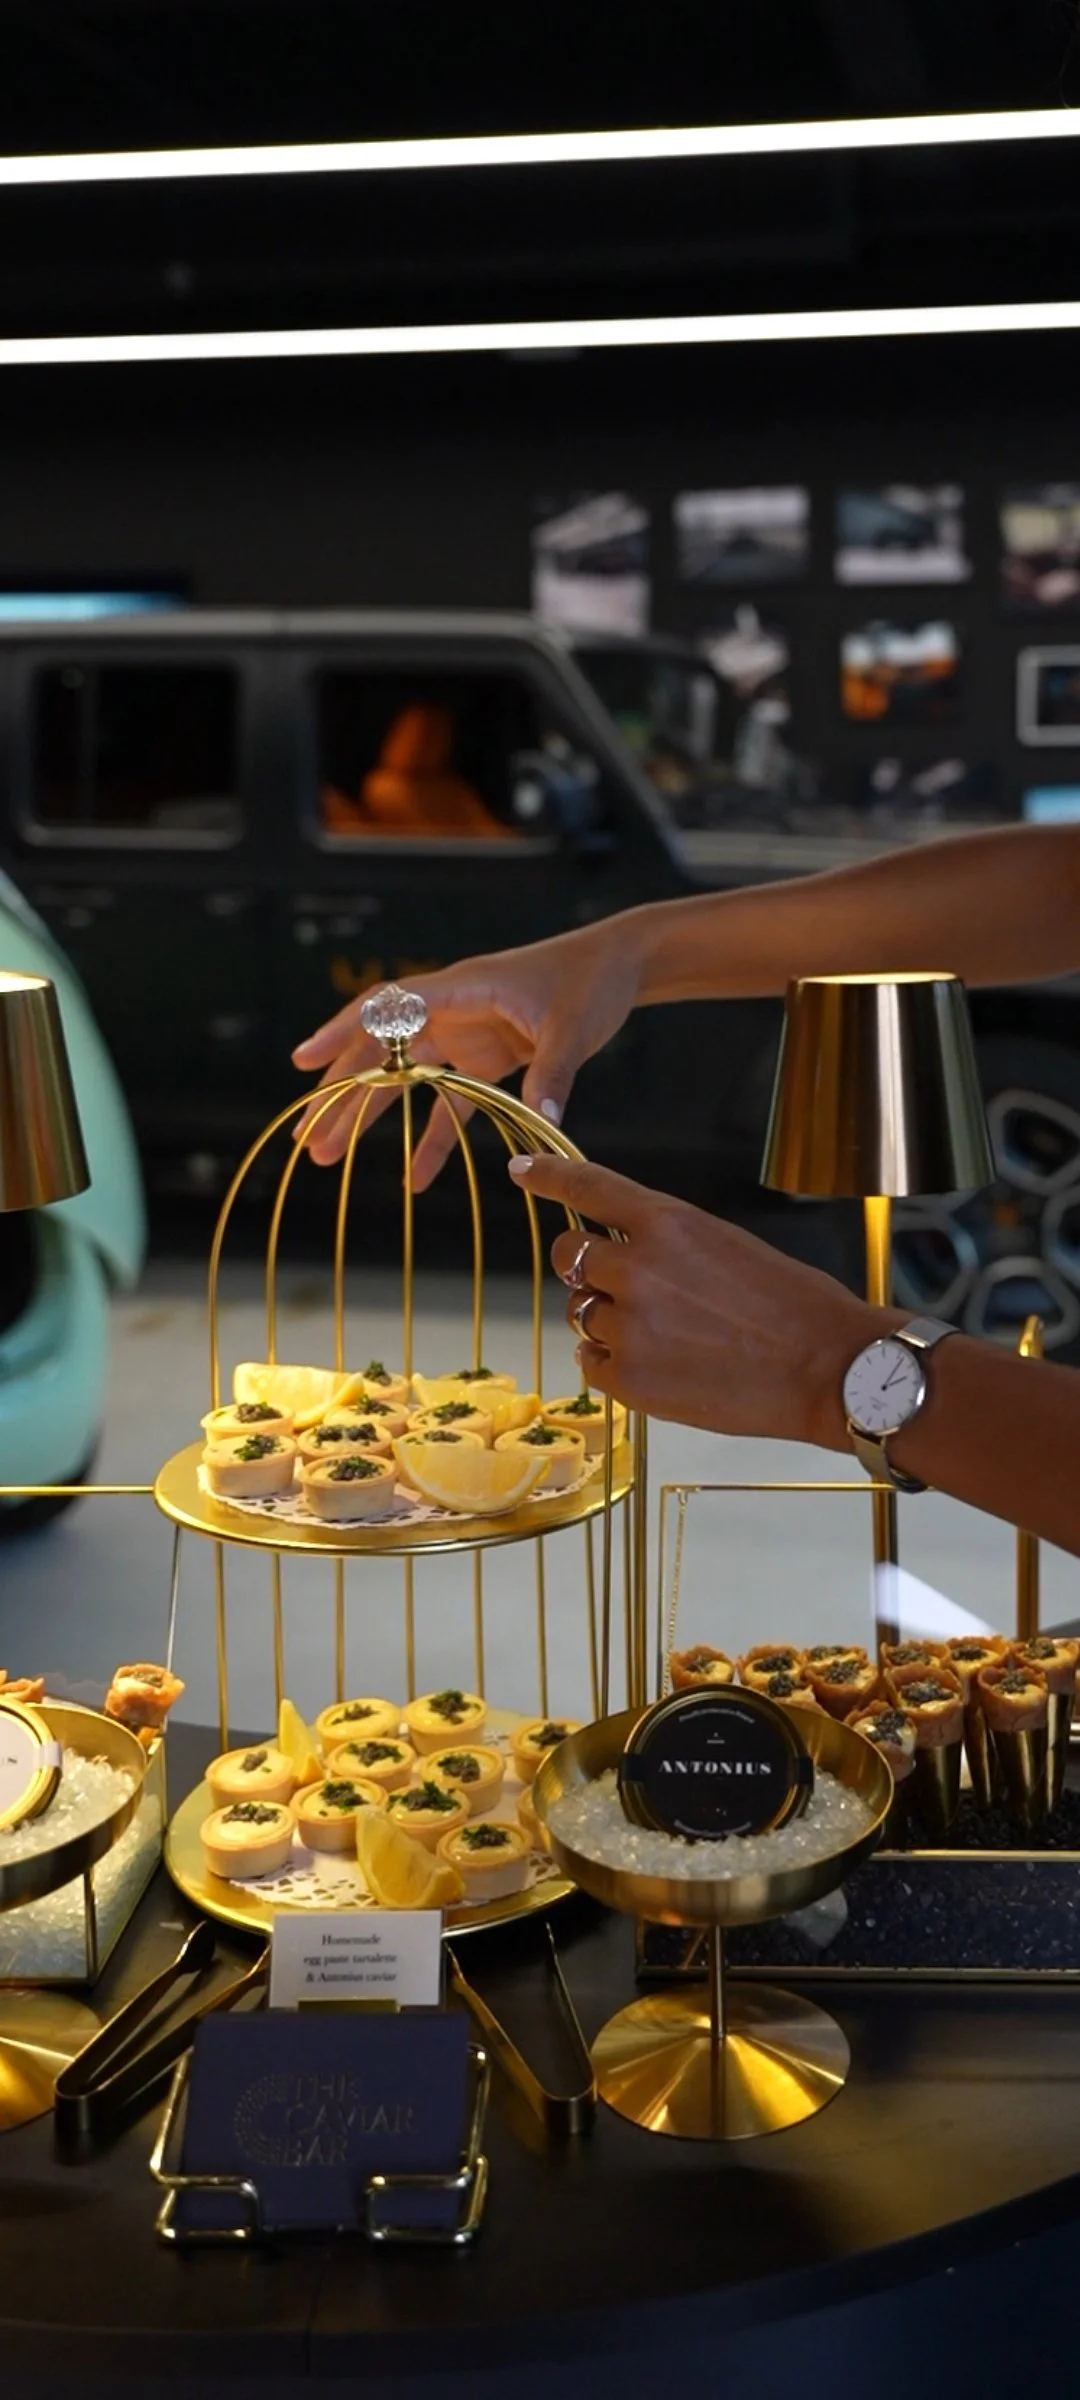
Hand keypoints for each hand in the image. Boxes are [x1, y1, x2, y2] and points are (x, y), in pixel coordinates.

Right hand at [291, 919, 641, 1183]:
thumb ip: (553, 1073)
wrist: (618, 967)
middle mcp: (453, 1012)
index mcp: (463, 989)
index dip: (344, 1032)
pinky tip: (416, 1178)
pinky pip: (450, 1105)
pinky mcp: (485, 1060)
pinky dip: (433, 1139)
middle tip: (306, 1134)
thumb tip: (543, 1118)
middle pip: (382, 1052)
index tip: (304, 1059)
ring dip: (369, 1118)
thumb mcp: (574, 1027)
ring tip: (328, 1153)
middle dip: (342, 1092)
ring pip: (404, 1081)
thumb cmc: (591, 980)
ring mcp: (465, 1037)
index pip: (389, 1008)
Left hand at [507, 1151, 888, 1449]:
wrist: (826, 1368)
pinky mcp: (628, 1378)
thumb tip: (628, 1257)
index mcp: (667, 1223)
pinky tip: (657, 1365)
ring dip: (608, 1320)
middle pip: (569, 1257)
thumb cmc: (794, 1305)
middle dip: (586, 1267)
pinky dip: (611, 1362)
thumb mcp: (727, 1245)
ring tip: (666, 1337)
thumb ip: (669, 1244)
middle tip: (623, 1287)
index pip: (589, 1188)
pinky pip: (591, 1361)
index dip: (549, 1178)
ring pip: (582, 1313)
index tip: (521, 1171)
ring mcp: (628, 1325)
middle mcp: (636, 1268)